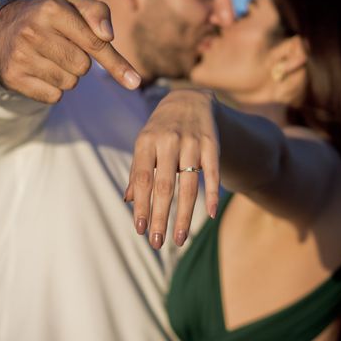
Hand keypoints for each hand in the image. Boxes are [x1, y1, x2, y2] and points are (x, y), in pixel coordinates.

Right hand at [0, 0, 140, 102]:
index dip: (116, 63)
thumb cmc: (49, 17)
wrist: (0, 28)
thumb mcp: (72, 5)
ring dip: (67, 75)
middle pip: (83, 66)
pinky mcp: (13, 77)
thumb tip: (108, 35)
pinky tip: (40, 71)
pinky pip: (53, 96)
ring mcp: (20, 55)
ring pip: (69, 83)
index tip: (134, 82)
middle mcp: (33, 31)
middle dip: (81, 62)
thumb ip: (97, 13)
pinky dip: (53, 89)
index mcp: (52, 9)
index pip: (95, 43)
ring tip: (50, 58)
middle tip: (63, 48)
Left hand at [125, 89, 220, 248]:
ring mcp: (191, 142)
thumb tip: (128, 201)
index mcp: (146, 142)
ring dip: (184, 215)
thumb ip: (138, 171)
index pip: (142, 179)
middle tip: (157, 242)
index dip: (141, 206)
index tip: (141, 230)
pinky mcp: (211, 144)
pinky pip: (212, 173)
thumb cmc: (161, 129)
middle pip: (165, 186)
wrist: (189, 98)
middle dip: (160, 217)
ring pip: (188, 185)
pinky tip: (210, 214)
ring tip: (179, 239)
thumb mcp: (144, 143)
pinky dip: (212, 194)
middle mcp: (168, 141)